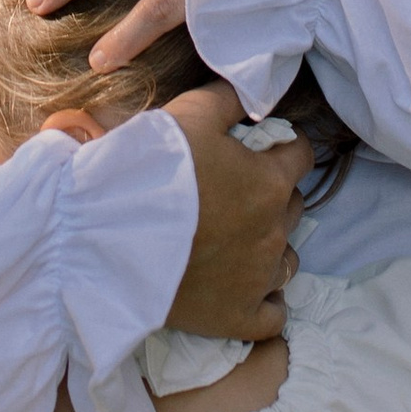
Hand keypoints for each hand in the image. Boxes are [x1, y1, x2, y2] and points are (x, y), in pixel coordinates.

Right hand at [158, 85, 300, 344]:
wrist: (109, 238)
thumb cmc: (150, 172)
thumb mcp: (189, 115)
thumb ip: (229, 100)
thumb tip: (252, 94)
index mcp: (269, 182)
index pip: (301, 154)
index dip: (282, 147)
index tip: (260, 149)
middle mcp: (274, 231)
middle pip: (295, 206)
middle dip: (273, 195)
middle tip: (235, 193)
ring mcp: (259, 279)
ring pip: (288, 260)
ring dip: (271, 247)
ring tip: (236, 242)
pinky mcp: (239, 317)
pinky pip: (273, 314)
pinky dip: (265, 301)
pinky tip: (246, 288)